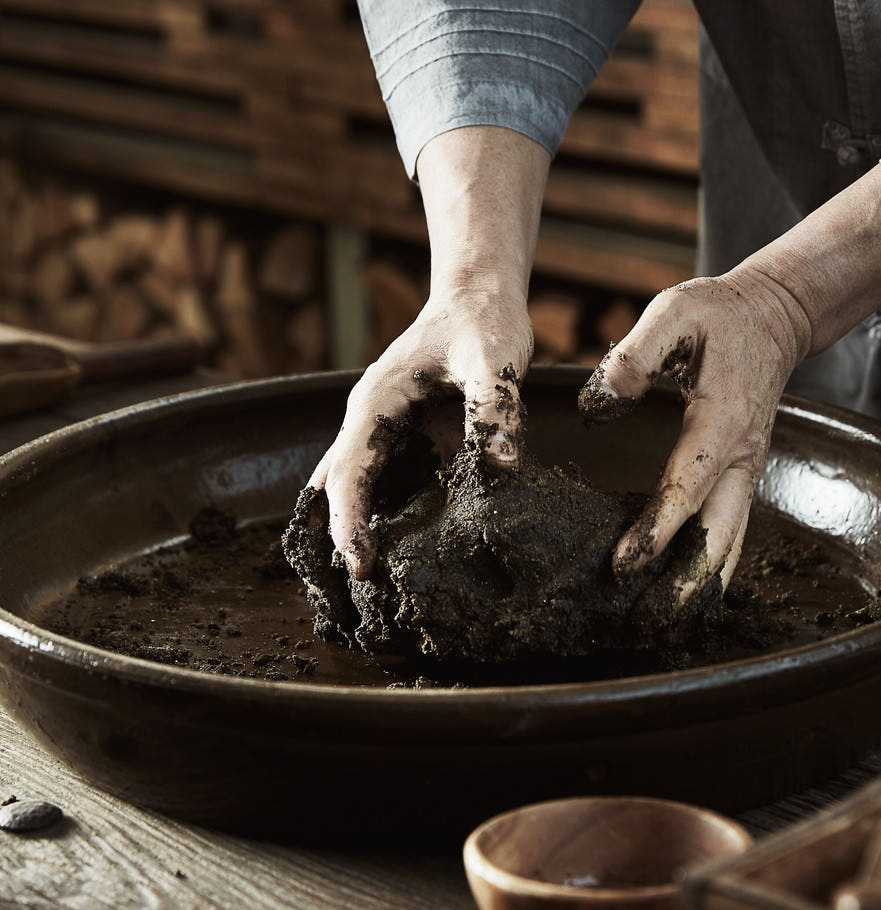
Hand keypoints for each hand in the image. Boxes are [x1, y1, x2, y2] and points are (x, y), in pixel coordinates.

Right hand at [305, 125, 549, 578]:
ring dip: (353, 537)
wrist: (478, 295)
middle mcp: (369, 424)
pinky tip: (405, 559)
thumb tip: (503, 467)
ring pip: (351, 494)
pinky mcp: (405, 443)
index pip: (349, 474)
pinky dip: (384, 523)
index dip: (350, 524)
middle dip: (336, 542)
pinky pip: (385, 489)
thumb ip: (496, 409)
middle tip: (351, 600)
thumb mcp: (495, 359)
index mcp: (375, 405)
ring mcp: (384, 435)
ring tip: (370, 594)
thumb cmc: (482, 320)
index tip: (362, 568)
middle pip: (334, 492)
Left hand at [579, 164, 880, 603]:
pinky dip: (717, 561)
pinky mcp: (743, 471)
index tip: (625, 562)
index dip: (658, 527)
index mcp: (720, 420)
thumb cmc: (718, 315)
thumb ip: (637, 354)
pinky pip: (733, 526)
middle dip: (688, 578)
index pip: (686, 485)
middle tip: (650, 617)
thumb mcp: (674, 313)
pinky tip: (694, 587)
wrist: (772, 316)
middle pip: (720, 531)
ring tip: (670, 618)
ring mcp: (747, 467)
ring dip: (705, 580)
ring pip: (732, 537)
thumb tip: (602, 399)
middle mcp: (741, 454)